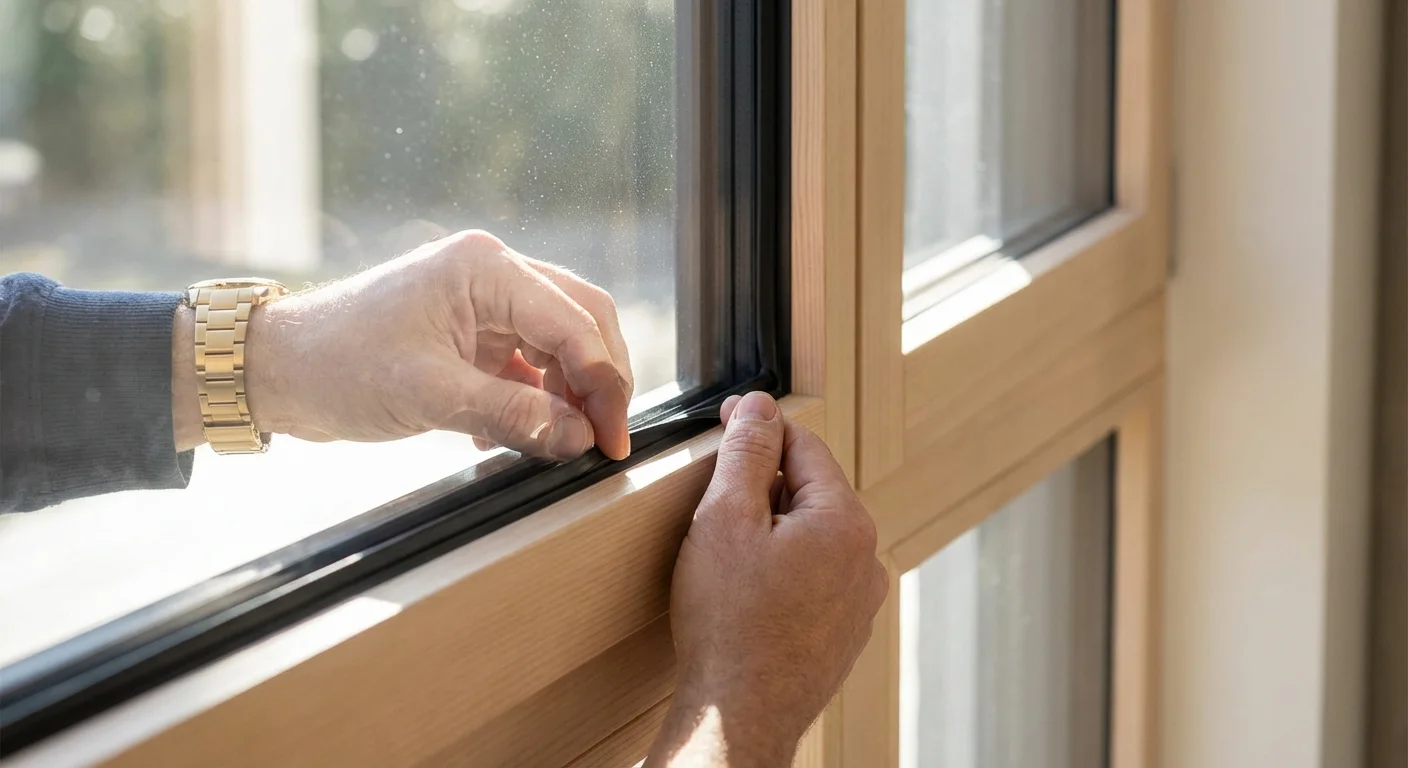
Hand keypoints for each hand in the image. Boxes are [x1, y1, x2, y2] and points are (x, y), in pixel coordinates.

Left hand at [172, 230, 633, 459]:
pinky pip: (526, 361)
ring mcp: (482, 299)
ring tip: (556, 442)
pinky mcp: (470, 329)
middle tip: (603, 440)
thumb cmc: (340, 368)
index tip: (612, 441)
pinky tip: (514, 434)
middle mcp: (492, 273)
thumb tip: (581, 436)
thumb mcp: (431, 397)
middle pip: (581, 320)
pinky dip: (533, 398)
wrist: (277, 370)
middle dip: (599, 382)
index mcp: (486, 268)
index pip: (576, 323)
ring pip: (558, 342)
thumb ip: (513, 415)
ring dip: (566, 393)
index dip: (605, 385)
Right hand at [646, 392, 888, 767]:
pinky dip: (782, 571)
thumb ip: (745, 452)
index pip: (804, 445)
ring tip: (726, 555)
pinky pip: (814, 579)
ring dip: (773, 529)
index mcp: (846, 522)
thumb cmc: (728, 624)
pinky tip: (746, 593)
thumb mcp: (724, 518)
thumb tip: (757, 406)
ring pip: (813, 537)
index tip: (724, 421)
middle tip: (713, 502)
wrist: (738, 719)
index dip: (758, 429)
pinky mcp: (843, 634)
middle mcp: (867, 559)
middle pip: (811, 491)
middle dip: (763, 485)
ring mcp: (860, 602)